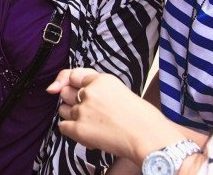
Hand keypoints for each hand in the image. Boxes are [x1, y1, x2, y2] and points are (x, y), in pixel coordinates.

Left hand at [48, 68, 172, 161]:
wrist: (150, 138)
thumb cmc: (144, 120)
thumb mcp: (122, 92)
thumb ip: (100, 90)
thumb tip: (80, 93)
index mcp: (102, 80)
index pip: (73, 75)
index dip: (68, 82)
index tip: (64, 87)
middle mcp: (90, 92)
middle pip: (66, 93)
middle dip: (73, 102)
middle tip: (89, 113)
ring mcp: (83, 109)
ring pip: (64, 110)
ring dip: (72, 117)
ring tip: (92, 126)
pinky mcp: (79, 128)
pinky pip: (63, 127)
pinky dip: (72, 133)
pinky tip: (90, 136)